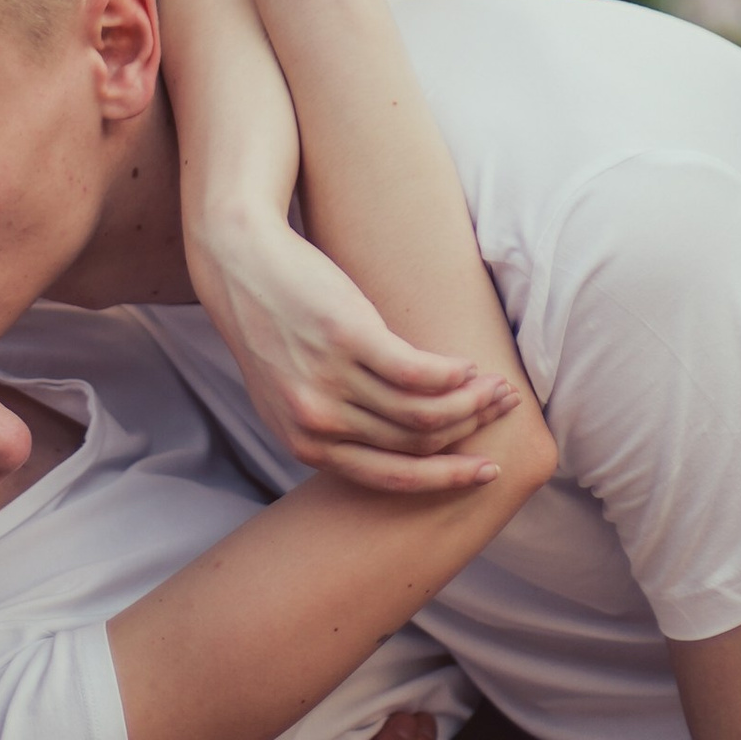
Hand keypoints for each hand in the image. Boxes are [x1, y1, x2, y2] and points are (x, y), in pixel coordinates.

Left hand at [191, 209, 519, 491]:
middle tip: (503, 408)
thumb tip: (394, 440)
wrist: (237, 261)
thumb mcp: (288, 391)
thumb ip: (333, 424)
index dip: (447, 478)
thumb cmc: (270, 323)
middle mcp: (317, 422)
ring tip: (496, 386)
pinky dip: (452, 374)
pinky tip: (468, 365)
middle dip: (470, 430)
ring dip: (471, 402)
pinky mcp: (347, 339)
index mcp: (304, 445)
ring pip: (423, 412)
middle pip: (416, 443)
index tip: (486, 469)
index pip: (392, 478)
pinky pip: (417, 373)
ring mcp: (331, 382)